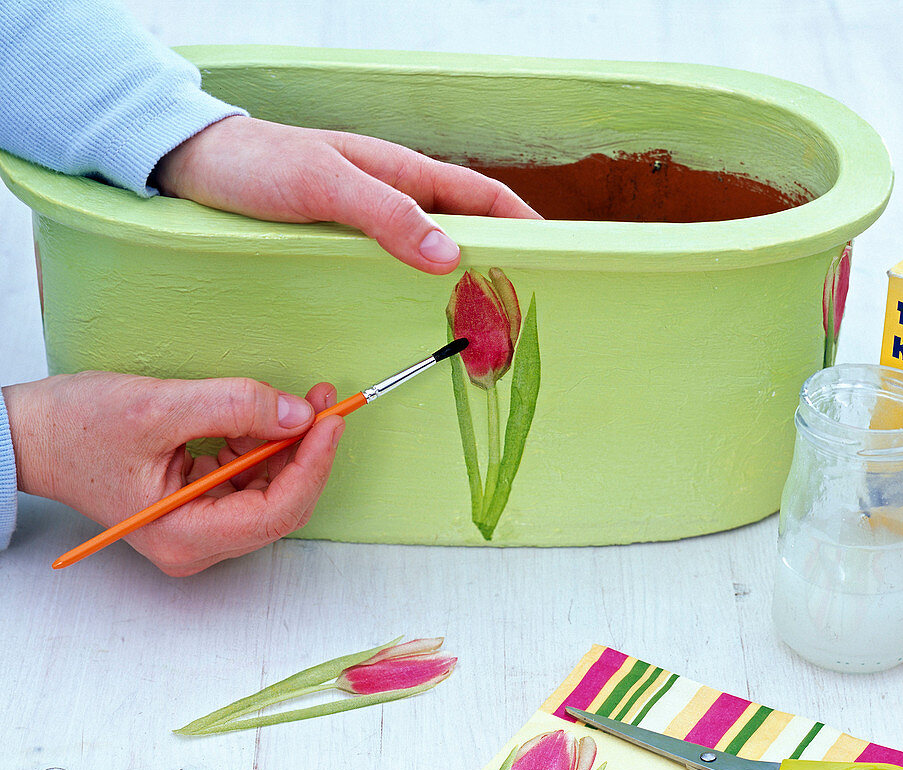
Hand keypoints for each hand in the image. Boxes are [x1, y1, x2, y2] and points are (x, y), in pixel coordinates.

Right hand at [2, 372, 344, 575]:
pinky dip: (264, 445)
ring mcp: (200, 528)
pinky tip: (263, 416)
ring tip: (302, 399)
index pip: (276, 510)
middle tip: (324, 401)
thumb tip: (298, 414)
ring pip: (270, 489)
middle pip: (281, 503)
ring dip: (290, 445)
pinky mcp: (200, 506)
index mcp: (186, 536)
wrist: (34, 434)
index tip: (328, 421)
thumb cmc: (76, 429)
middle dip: (307, 450)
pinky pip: (250, 479)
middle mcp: (197, 543)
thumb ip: (234, 408)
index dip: (312, 464)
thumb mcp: (159, 407)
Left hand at [153, 116, 540, 274]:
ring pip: (435, 249)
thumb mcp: (324, 185)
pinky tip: (420, 312)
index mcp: (403, 172)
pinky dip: (422, 286)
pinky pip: (400, 265)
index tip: (553, 257)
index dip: (522, 223)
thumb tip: (450, 254)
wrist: (195, 164)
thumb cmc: (258, 165)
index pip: (483, 195)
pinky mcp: (347, 240)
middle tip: (518, 305)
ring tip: (479, 319)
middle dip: (500, 260)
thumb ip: (386, 214)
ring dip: (462, 278)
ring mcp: (373, 218)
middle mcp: (396, 194)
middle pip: (467, 226)